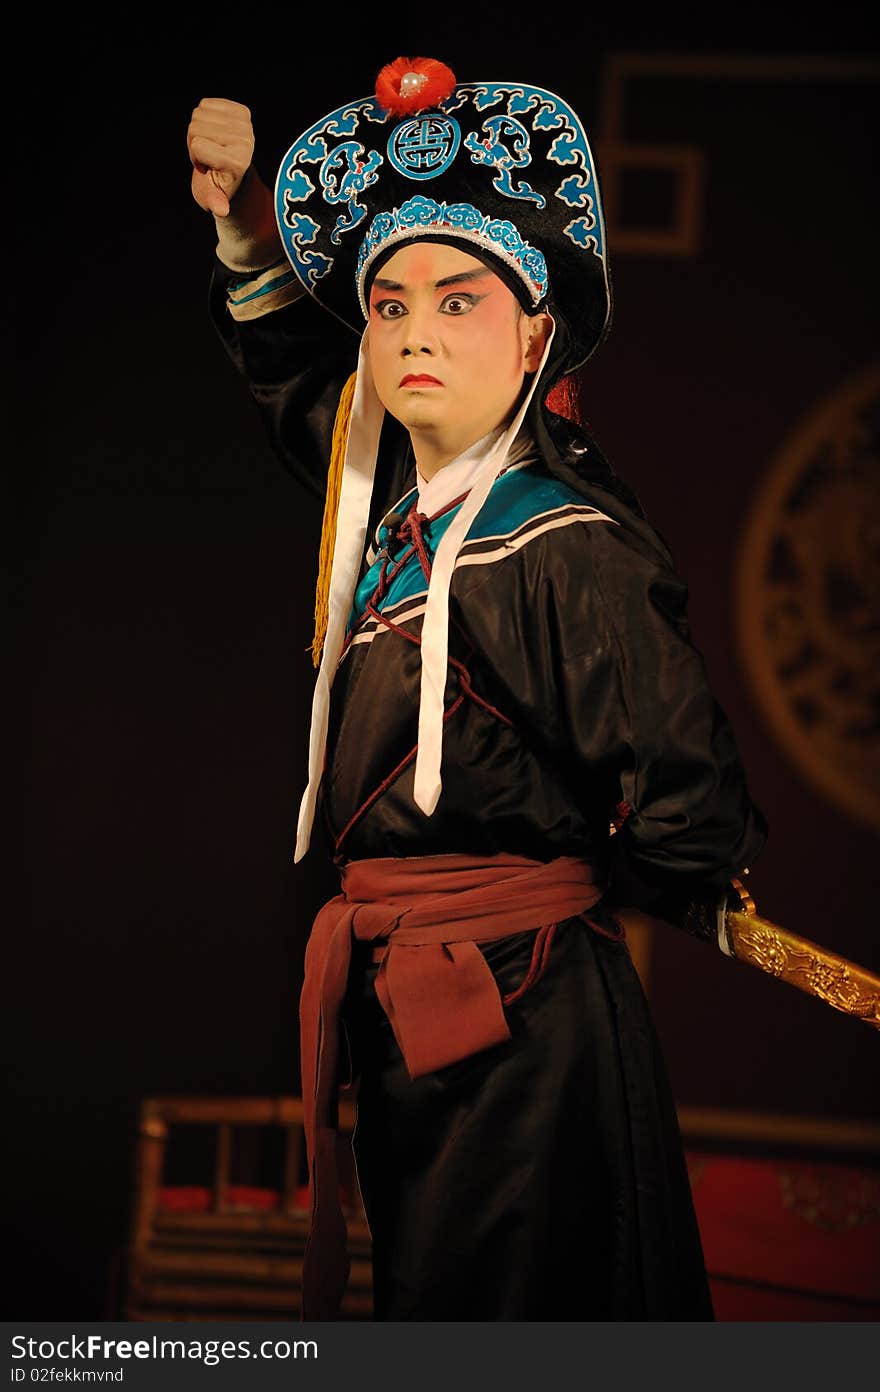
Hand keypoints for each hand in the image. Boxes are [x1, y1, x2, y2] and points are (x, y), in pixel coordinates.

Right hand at [187, 97, 254, 216]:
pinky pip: (205, 104)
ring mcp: (246, 124)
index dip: (195, 157)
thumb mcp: (210, 197)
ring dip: (199, 131)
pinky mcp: (242, 111)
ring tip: (212, 146)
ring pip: (199, 114)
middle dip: (195, 143)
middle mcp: (246, 141)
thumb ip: (214, 202)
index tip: (208, 168)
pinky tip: (214, 133)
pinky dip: (204, 117)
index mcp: (238, 162)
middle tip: (209, 156)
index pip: (197, 145)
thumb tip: (221, 210)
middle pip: (195, 128)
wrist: (232, 172)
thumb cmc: (216, 186)